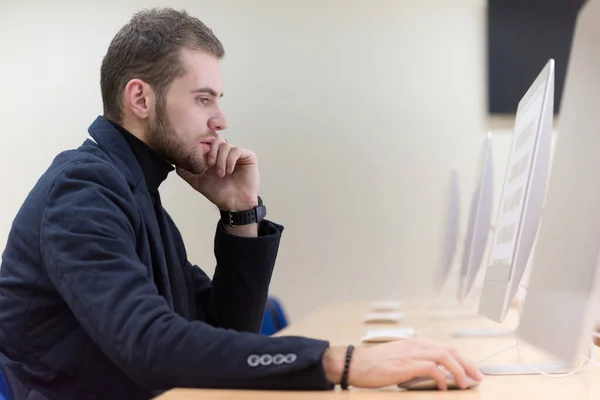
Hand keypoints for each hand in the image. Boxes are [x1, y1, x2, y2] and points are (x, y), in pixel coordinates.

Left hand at [177, 134, 258, 210]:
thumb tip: (175, 160)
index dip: (202, 147)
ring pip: (225, 145)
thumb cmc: (218, 193)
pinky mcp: (248, 156)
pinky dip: (230, 160)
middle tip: (209, 164)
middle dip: (210, 151)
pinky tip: (229, 171)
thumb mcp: (196, 181)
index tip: (200, 160)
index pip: (207, 142)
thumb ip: (185, 170)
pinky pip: (237, 150)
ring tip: (220, 174)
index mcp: (214, 156)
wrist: (233, 204)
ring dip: (220, 160)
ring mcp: (236, 154)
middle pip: (216, 139)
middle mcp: (225, 153)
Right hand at [322, 338, 483, 390]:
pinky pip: (432, 369)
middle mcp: (417, 345)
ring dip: (459, 370)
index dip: (463, 359)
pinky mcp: (406, 364)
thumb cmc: (373, 364)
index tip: (472, 371)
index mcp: (416, 343)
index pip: (446, 348)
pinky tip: (444, 387)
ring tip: (465, 383)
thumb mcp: (399, 360)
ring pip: (445, 357)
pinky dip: (442, 377)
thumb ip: (416, 364)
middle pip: (451, 350)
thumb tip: (433, 375)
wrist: (355, 363)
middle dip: (468, 364)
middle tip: (478, 377)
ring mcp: (412, 353)